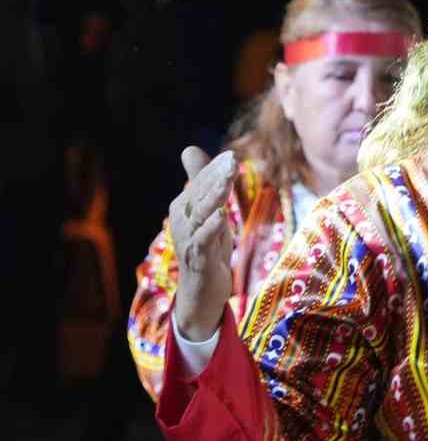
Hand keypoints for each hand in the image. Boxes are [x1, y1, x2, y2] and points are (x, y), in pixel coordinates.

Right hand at [170, 147, 238, 340]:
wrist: (202, 291)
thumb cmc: (207, 247)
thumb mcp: (209, 213)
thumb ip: (201, 182)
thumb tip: (189, 148)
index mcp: (184, 207)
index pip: (201, 183)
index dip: (216, 170)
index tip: (232, 157)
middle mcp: (183, 221)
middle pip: (200, 195)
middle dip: (216, 178)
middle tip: (232, 162)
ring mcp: (189, 239)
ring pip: (201, 214)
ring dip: (214, 197)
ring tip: (227, 181)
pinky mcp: (199, 258)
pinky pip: (203, 241)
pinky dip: (211, 228)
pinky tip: (221, 216)